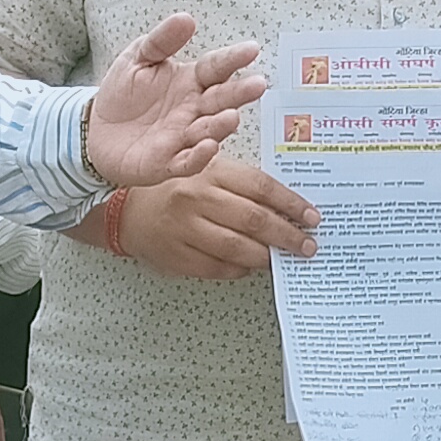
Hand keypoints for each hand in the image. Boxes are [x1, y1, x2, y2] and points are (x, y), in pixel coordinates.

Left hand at [83, 12, 270, 187]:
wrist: (94, 130)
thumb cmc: (122, 93)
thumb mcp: (138, 58)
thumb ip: (162, 41)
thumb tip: (186, 18)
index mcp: (190, 82)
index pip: (216, 68)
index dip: (233, 59)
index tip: (252, 49)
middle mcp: (193, 110)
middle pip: (221, 99)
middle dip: (240, 93)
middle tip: (258, 84)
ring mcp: (183, 137)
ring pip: (209, 131)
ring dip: (222, 125)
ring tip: (232, 116)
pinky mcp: (168, 163)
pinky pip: (188, 161)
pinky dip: (201, 156)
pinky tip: (209, 146)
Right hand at [122, 159, 317, 279]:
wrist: (129, 212)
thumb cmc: (176, 189)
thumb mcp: (208, 170)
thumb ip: (244, 185)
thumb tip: (288, 210)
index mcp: (209, 170)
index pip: (261, 187)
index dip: (291, 204)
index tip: (312, 217)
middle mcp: (196, 198)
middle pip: (253, 220)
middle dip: (287, 236)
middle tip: (307, 246)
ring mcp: (184, 229)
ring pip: (237, 248)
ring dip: (266, 257)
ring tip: (282, 259)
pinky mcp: (176, 256)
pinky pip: (219, 268)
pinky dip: (240, 269)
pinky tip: (251, 266)